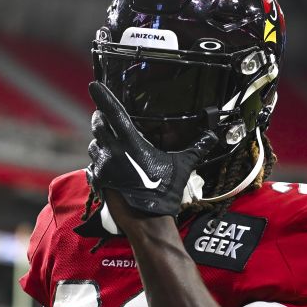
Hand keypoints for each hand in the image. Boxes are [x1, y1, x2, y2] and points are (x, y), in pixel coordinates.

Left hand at [86, 81, 216, 216]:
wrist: (147, 221)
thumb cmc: (165, 192)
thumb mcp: (182, 167)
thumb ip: (196, 148)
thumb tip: (213, 136)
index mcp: (131, 143)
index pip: (113, 112)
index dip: (103, 96)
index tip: (94, 84)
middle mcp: (113, 152)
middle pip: (98, 126)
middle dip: (101, 119)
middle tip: (104, 116)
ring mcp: (104, 168)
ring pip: (94, 146)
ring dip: (100, 142)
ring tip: (109, 143)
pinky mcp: (99, 182)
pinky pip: (93, 166)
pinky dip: (99, 163)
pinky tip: (108, 166)